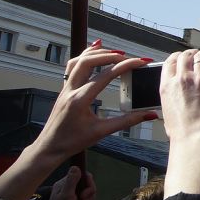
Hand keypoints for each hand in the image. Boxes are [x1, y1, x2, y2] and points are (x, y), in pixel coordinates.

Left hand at [33, 43, 157, 162]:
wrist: (50, 147)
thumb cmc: (73, 141)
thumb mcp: (102, 132)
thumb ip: (127, 121)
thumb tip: (150, 114)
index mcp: (80, 100)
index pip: (105, 75)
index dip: (125, 66)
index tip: (140, 61)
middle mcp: (70, 90)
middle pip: (89, 61)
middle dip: (110, 55)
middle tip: (128, 57)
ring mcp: (65, 88)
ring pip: (78, 60)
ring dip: (96, 53)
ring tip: (114, 53)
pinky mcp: (64, 89)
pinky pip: (72, 66)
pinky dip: (85, 56)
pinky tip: (94, 53)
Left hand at [44, 166, 95, 199]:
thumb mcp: (66, 194)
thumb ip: (71, 180)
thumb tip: (75, 166)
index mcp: (67, 183)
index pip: (84, 176)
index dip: (88, 182)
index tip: (87, 189)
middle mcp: (73, 188)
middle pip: (90, 185)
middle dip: (88, 194)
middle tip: (82, 199)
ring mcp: (78, 196)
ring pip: (92, 195)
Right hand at [161, 49, 199, 197]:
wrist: (196, 136)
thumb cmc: (183, 129)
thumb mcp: (167, 107)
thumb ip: (172, 92)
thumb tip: (176, 86)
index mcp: (168, 85)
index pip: (171, 61)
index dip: (177, 56)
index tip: (181, 56)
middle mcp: (183, 78)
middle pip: (186, 56)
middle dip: (191, 53)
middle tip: (196, 54)